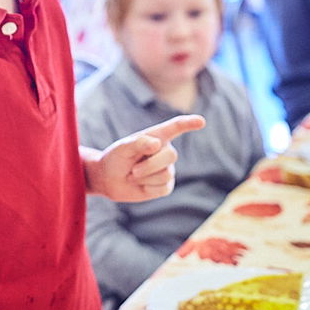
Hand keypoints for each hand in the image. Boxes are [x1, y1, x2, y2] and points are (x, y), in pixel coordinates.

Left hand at [86, 114, 205, 201]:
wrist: (109, 179)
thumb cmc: (116, 158)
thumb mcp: (122, 147)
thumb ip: (138, 143)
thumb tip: (157, 144)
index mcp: (157, 136)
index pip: (176, 127)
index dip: (189, 124)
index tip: (200, 121)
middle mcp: (165, 151)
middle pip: (171, 155)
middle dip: (150, 164)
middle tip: (132, 169)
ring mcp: (167, 169)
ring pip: (166, 173)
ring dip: (145, 177)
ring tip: (133, 175)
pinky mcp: (165, 186)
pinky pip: (163, 188)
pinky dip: (147, 188)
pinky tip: (140, 185)